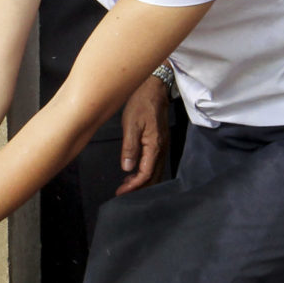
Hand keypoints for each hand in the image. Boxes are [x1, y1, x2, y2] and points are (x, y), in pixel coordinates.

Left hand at [115, 73, 168, 195]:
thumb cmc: (141, 104)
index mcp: (154, 146)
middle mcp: (161, 149)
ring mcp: (162, 146)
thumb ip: (130, 147)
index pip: (146, 174)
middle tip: (123, 193)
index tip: (121, 192)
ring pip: (155, 172)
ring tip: (126, 185)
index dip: (134, 186)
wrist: (154, 89)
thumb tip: (127, 168)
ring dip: (142, 181)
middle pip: (153, 177)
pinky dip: (145, 172)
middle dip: (139, 188)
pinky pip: (154, 163)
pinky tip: (134, 171)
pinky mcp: (160, 143)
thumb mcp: (131, 124)